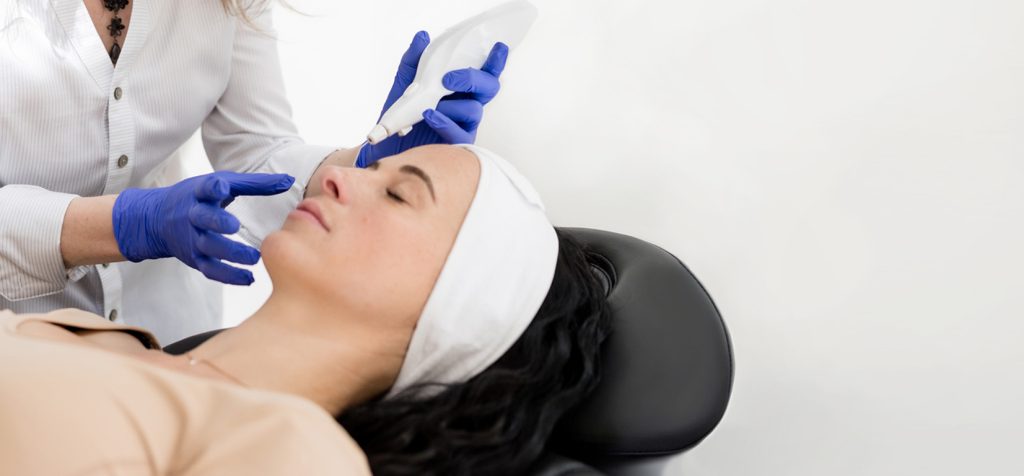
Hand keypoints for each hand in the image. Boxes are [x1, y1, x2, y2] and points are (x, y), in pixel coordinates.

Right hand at [112, 171, 294, 284]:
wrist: (158, 219)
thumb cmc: (201, 197)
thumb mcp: (223, 184)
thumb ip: (255, 183)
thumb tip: (289, 180)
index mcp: (201, 193)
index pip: (205, 188)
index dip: (213, 188)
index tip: (222, 187)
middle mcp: (193, 216)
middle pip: (203, 218)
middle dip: (217, 222)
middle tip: (234, 226)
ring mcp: (192, 239)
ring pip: (208, 248)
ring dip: (230, 254)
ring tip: (254, 259)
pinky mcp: (194, 259)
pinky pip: (210, 270)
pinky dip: (228, 276)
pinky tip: (249, 279)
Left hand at [355, 31, 508, 167]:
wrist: (388, 145)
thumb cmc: (402, 116)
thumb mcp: (404, 83)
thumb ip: (414, 60)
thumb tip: (422, 37)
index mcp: (460, 89)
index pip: (483, 73)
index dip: (495, 61)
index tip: (498, 47)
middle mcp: (466, 105)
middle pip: (488, 88)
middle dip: (473, 79)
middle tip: (449, 79)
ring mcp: (464, 126)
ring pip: (474, 110)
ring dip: (451, 105)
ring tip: (428, 107)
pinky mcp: (457, 145)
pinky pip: (460, 134)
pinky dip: (445, 122)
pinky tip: (430, 116)